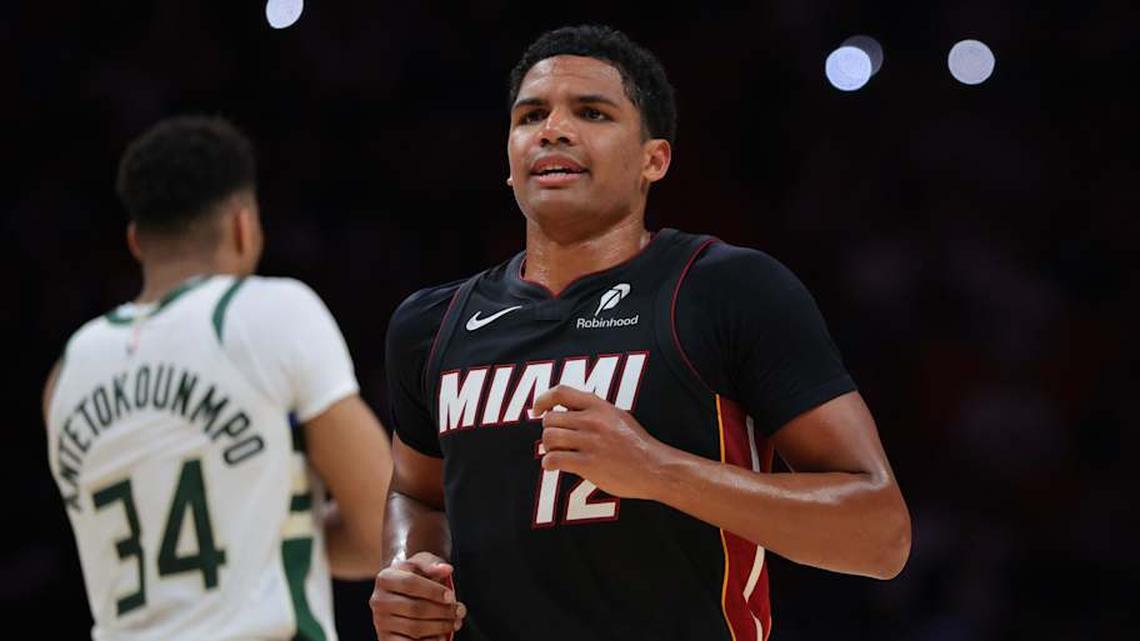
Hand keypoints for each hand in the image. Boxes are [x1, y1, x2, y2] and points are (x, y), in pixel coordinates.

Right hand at [370, 551, 465, 639]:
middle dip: (442, 611)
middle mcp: (378, 600)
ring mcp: (380, 622)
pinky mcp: (386, 639)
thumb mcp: (422, 563)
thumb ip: (433, 564)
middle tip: (460, 611)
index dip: (433, 591)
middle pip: (414, 608)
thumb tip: (447, 569)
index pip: (410, 583)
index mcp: (385, 577)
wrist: (401, 592)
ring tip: (456, 622)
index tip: (451, 596)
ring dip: (440, 627)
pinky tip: (442, 636)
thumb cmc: (415, 575)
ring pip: (414, 628)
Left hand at [532, 385, 670, 499]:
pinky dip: (548, 463)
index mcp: (600, 406)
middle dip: (548, 431)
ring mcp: (591, 442)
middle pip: (550, 419)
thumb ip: (594, 411)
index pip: (561, 392)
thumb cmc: (636, 444)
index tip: (537, 411)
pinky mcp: (589, 464)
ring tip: (557, 453)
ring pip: (549, 438)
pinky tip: (553, 466)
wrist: (655, 467)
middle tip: (556, 442)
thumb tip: (567, 410)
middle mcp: (593, 420)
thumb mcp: (618, 416)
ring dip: (548, 448)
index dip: (543, 400)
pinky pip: (554, 459)